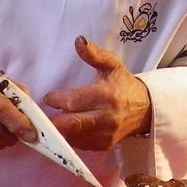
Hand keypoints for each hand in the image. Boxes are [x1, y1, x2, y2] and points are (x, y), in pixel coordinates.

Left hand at [43, 35, 150, 149]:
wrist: (145, 109)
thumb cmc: (123, 84)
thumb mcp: (112, 65)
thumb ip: (94, 54)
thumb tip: (78, 40)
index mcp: (107, 96)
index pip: (73, 101)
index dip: (56, 99)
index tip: (49, 97)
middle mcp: (107, 118)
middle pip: (70, 124)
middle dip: (52, 121)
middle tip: (41, 115)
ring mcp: (106, 135)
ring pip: (72, 136)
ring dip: (59, 129)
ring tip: (51, 120)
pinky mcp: (104, 146)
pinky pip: (79, 144)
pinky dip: (69, 137)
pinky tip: (66, 128)